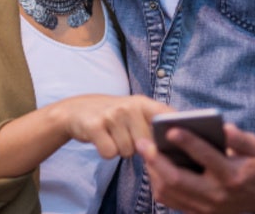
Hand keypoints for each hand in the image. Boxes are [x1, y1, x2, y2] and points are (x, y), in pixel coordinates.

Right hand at [49, 95, 171, 158]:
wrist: (77, 109)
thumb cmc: (114, 116)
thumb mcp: (135, 112)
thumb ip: (154, 125)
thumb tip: (173, 146)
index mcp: (142, 102)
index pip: (166, 116)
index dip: (173, 130)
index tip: (177, 139)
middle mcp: (128, 106)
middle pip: (146, 144)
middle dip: (139, 148)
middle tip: (127, 136)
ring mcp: (111, 115)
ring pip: (127, 151)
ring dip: (121, 150)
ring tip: (113, 136)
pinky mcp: (94, 126)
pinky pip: (110, 153)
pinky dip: (106, 152)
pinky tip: (102, 140)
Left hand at [137, 123, 254, 213]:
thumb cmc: (252, 165)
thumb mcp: (254, 148)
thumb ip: (240, 138)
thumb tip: (224, 128)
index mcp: (232, 175)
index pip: (207, 157)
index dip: (188, 142)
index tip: (171, 130)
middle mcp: (217, 195)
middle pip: (178, 180)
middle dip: (157, 160)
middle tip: (143, 142)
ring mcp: (205, 208)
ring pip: (169, 192)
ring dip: (153, 171)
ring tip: (146, 151)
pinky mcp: (197, 213)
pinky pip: (169, 200)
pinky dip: (157, 183)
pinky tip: (153, 166)